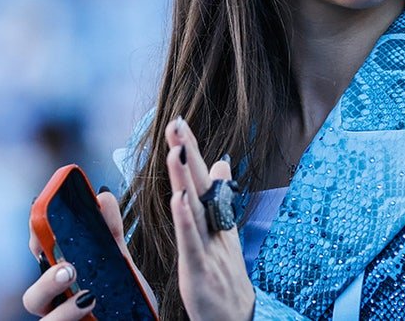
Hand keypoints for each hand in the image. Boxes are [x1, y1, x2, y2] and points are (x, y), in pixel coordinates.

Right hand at [23, 188, 155, 317]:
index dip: (34, 240)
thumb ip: (111, 232)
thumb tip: (102, 196)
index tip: (42, 219)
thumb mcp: (120, 261)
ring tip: (89, 298)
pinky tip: (97, 314)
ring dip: (64, 312)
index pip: (38, 262)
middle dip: (46, 283)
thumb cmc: (123, 296)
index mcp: (61, 281)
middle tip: (69, 269)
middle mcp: (58, 306)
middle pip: (33, 298)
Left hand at [166, 117, 254, 320]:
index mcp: (217, 222)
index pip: (203, 180)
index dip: (193, 152)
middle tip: (177, 122)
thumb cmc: (227, 282)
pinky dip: (186, 219)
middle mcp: (216, 231)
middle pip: (201, 186)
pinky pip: (193, 242)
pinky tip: (179, 197)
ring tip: (176, 149)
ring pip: (196, 209)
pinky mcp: (201, 272)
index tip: (180, 123)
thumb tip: (221, 164)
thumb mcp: (223, 237)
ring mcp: (210, 250)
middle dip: (189, 152)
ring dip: (186, 177)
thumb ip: (219, 201)